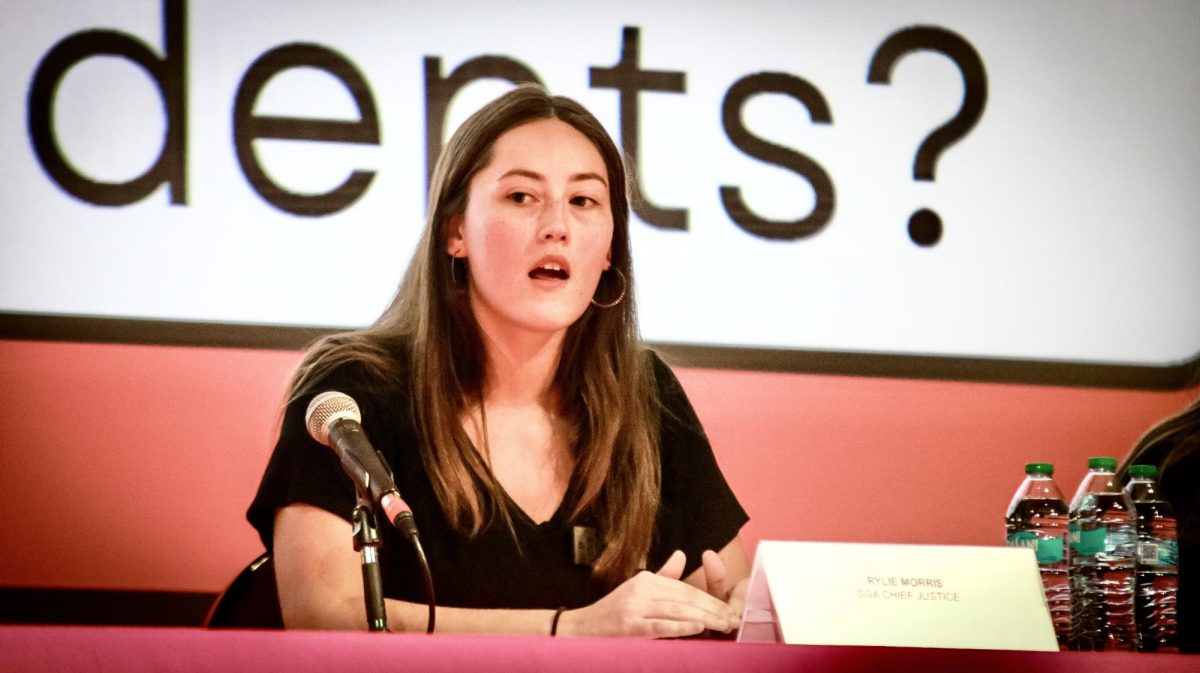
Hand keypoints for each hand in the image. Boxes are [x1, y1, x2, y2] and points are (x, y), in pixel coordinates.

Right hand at [557, 550, 740, 637]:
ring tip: (723, 625)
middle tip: (733, 619)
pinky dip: (680, 627)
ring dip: (704, 618)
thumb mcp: (638, 590)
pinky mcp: (629, 624)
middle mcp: (641, 589)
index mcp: (647, 580)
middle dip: (712, 609)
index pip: (684, 589)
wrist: (580, 630)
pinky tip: (698, 627)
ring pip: (676, 610)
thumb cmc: (611, 614)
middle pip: (684, 598)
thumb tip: (682, 555)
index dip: (709, 599)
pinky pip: (659, 625)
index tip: (728, 609)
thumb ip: (663, 575)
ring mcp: (634, 606)